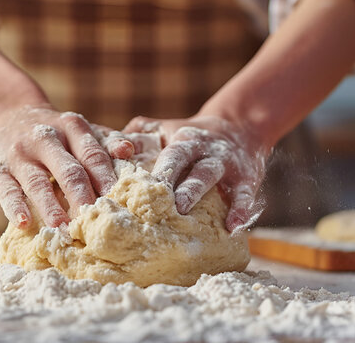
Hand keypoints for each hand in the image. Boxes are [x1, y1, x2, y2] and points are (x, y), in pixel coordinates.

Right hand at [0, 105, 133, 228]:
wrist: (8, 113)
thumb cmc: (56, 132)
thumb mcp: (79, 129)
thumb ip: (106, 141)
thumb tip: (128, 151)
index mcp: (71, 127)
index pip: (92, 154)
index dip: (105, 178)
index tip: (117, 201)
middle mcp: (45, 138)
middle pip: (68, 170)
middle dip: (82, 196)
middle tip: (93, 219)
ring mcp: (19, 155)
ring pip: (37, 183)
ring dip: (50, 207)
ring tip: (63, 228)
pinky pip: (7, 190)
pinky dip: (14, 207)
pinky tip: (23, 223)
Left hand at [124, 115, 269, 231]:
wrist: (241, 128)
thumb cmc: (191, 139)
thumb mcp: (166, 130)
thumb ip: (137, 137)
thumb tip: (108, 150)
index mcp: (178, 139)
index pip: (153, 146)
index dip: (139, 154)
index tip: (123, 167)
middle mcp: (199, 148)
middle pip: (179, 157)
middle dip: (166, 174)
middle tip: (149, 195)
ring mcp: (223, 162)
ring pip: (207, 173)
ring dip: (194, 190)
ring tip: (181, 209)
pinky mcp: (247, 177)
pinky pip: (245, 193)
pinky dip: (241, 210)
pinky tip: (233, 227)